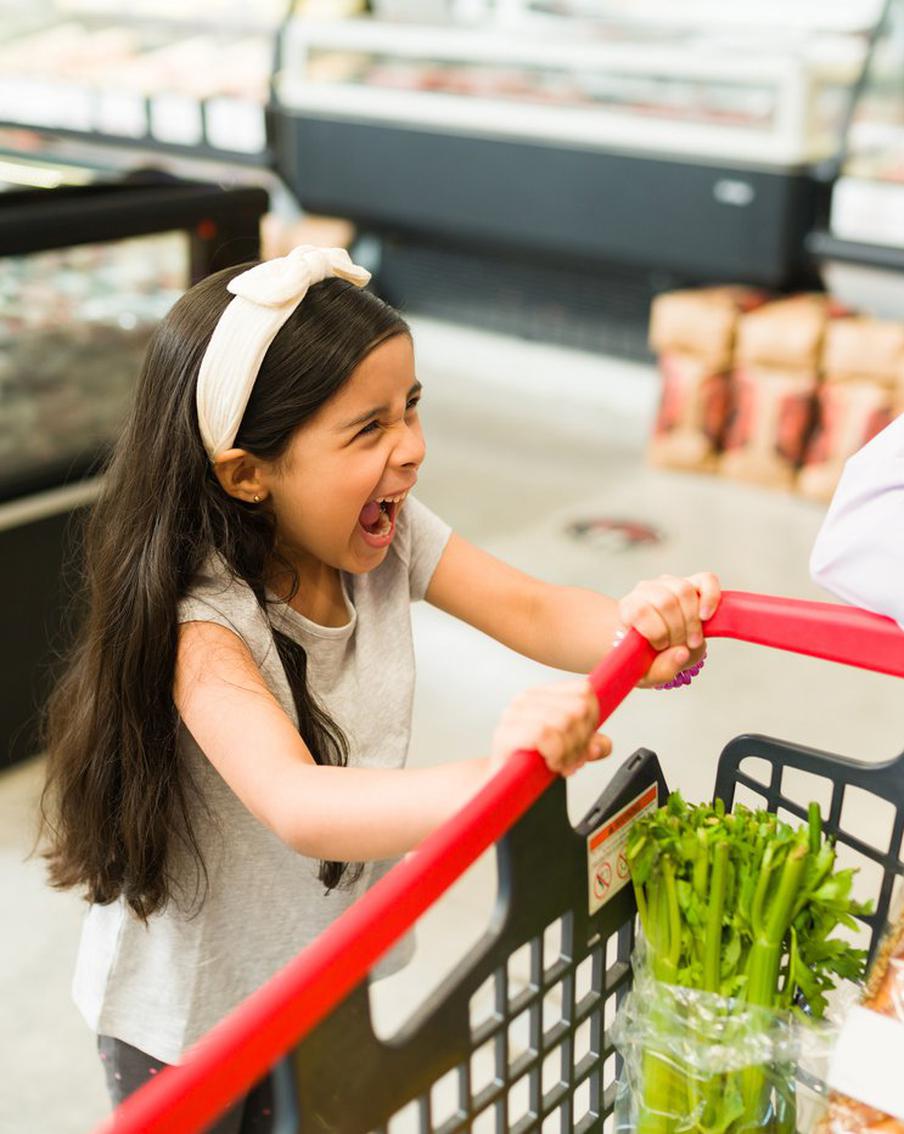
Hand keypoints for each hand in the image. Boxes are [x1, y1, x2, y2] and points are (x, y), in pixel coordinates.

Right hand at [489, 679, 611, 777]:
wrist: (500, 787)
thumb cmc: (532, 764)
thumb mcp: (569, 751)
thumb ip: (589, 744)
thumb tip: (602, 745)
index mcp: (542, 695)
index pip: (584, 691)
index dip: (592, 719)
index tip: (582, 741)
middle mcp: (526, 699)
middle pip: (578, 708)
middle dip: (581, 741)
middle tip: (570, 758)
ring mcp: (514, 714)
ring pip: (564, 722)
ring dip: (568, 752)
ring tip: (559, 764)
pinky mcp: (506, 734)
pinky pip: (544, 734)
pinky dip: (555, 754)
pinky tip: (550, 764)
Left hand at [616, 572, 720, 688]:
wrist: (655, 646)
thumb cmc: (648, 657)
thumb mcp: (648, 674)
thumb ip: (661, 670)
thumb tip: (682, 652)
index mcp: (628, 608)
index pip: (641, 610)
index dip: (657, 633)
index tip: (661, 648)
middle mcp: (646, 590)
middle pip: (666, 601)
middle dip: (678, 631)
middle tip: (680, 647)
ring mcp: (669, 584)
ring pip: (684, 590)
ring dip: (693, 622)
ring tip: (692, 640)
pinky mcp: (692, 583)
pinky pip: (706, 580)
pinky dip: (711, 598)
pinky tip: (706, 616)